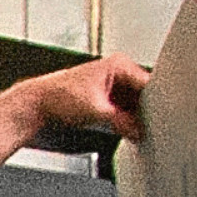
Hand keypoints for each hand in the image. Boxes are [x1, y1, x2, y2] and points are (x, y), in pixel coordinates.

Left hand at [24, 55, 149, 140]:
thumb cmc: (59, 97)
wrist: (39, 103)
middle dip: (144, 113)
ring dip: (134, 118)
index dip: (154, 104)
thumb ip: (123, 122)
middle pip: (143, 94)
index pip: (148, 84)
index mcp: (118, 64)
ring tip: (133, 130)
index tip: (157, 120)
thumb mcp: (98, 111)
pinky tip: (126, 130)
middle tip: (145, 128)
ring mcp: (112, 84)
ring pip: (135, 104)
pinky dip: (126, 120)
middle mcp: (117, 71)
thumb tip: (139, 131)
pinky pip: (125, 109)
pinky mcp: (107, 96)